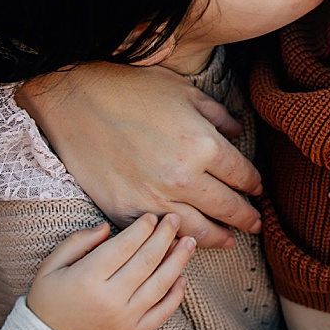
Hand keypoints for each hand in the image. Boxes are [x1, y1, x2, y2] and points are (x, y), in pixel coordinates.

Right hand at [16, 62, 261, 248]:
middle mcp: (184, 177)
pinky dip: (177, 241)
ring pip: (199, 230)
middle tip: (256, 224)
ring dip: (220, 237)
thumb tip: (238, 131)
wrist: (73, 98)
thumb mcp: (183, 91)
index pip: (242, 175)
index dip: (253, 184)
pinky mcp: (127, 209)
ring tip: (230, 240)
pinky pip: (160, 234)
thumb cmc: (129, 88)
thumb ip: (217, 115)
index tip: (256, 189)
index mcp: (203, 144)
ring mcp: (154, 197)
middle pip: (228, 207)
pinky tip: (186, 241)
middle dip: (246, 217)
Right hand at [26, 213, 193, 329]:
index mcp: (88, 278)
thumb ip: (77, 242)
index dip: (142, 229)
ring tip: (189, 242)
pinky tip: (182, 277)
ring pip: (160, 284)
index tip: (152, 216)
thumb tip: (106, 227)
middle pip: (147, 261)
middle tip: (175, 220)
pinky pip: (162, 313)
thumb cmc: (47, 302)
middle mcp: (111, 298)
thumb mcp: (50, 267)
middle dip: (164, 236)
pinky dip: (176, 295)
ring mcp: (125, 318)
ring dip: (178, 261)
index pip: (124, 246)